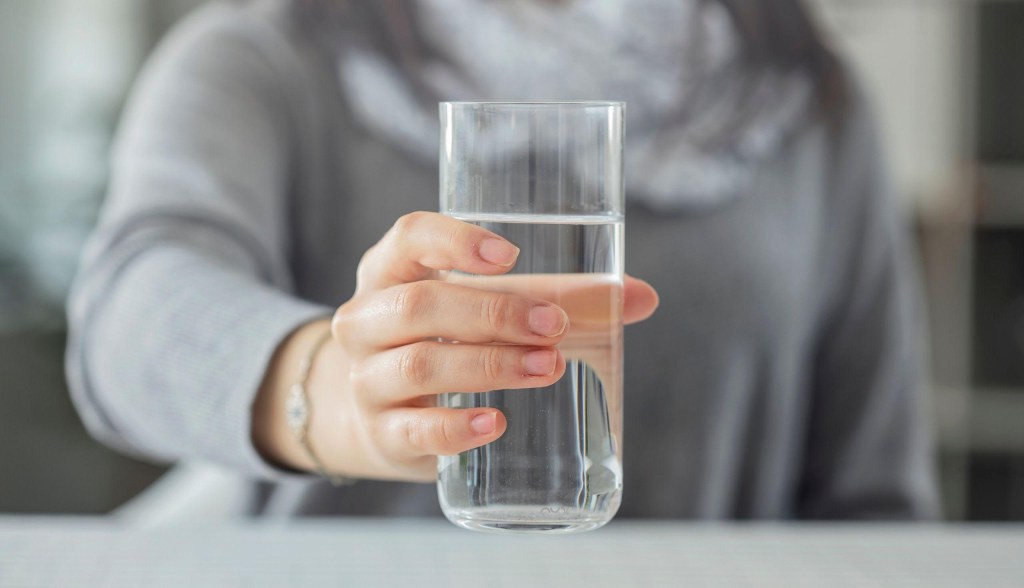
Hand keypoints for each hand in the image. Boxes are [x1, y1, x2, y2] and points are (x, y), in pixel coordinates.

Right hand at [254, 212, 657, 482]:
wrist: (379, 416)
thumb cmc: (446, 346)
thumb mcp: (483, 312)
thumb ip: (556, 298)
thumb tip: (642, 298)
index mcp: (390, 273)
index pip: (407, 238)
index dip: (454, 240)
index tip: (510, 255)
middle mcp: (366, 321)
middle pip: (419, 305)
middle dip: (494, 313)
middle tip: (556, 326)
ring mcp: (366, 380)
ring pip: (420, 365)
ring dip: (490, 366)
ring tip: (548, 368)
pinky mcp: (381, 434)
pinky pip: (415, 430)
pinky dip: (457, 427)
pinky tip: (496, 423)